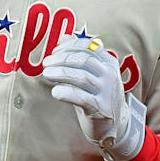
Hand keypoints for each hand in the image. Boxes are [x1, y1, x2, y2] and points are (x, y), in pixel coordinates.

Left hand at [41, 36, 146, 160]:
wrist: (114, 124)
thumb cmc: (97, 94)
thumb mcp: (91, 73)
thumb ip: (78, 55)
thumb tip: (63, 36)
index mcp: (109, 62)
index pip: (89, 47)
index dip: (69, 47)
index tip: (55, 51)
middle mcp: (110, 75)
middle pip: (84, 61)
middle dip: (62, 60)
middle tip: (46, 63)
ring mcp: (106, 92)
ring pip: (82, 77)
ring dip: (61, 73)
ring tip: (47, 74)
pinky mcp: (100, 109)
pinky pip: (81, 97)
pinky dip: (66, 93)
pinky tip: (55, 92)